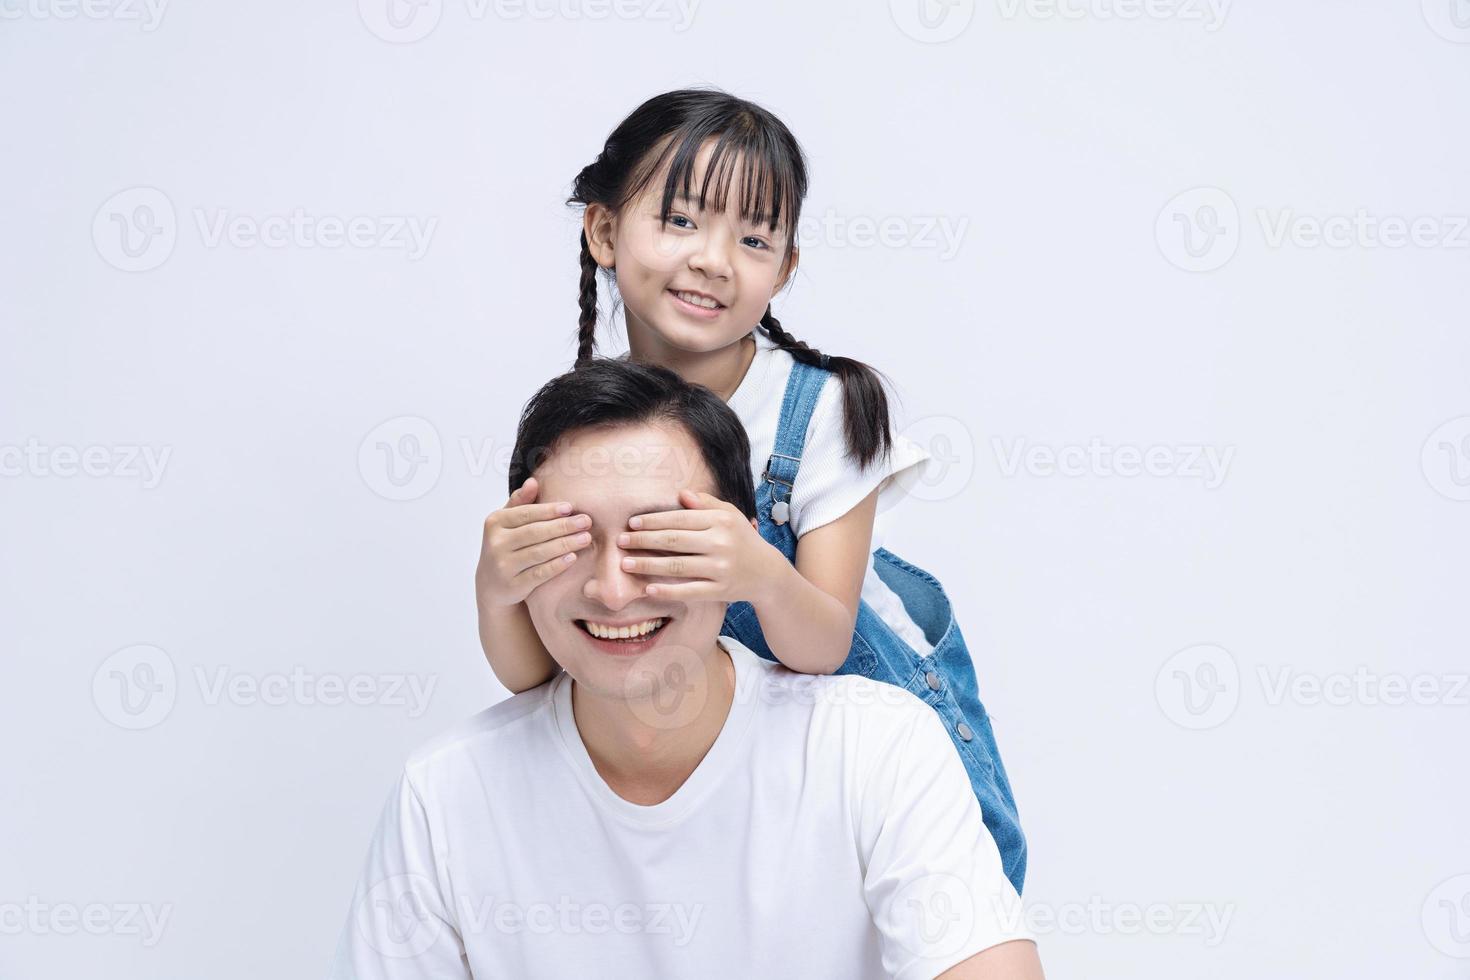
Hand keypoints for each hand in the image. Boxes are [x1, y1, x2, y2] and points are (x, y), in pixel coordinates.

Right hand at [475, 476, 591, 608]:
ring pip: (539, 553)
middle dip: (563, 526)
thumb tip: (533, 481)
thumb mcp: (507, 523)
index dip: (549, 510)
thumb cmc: (506, 546)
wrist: (492, 584)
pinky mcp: (513, 585)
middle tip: (586, 522)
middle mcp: (495, 543)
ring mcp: (503, 566)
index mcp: (494, 522)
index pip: (525, 513)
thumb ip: (520, 502)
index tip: (570, 507)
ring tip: (586, 538)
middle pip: (534, 532)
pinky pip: (539, 574)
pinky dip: (557, 565)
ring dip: (565, 544)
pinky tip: (573, 557)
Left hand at [616, 488, 779, 602]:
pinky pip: (689, 591)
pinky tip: (648, 588)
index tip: (632, 523)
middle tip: (621, 541)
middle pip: (674, 541)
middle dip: (643, 540)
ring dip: (647, 565)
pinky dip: (667, 591)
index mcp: (721, 521)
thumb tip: (681, 494)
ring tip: (625, 563)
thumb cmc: (742, 539)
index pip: (680, 519)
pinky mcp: (720, 591)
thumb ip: (706, 504)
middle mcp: (721, 543)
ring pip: (677, 566)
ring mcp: (720, 569)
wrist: (767, 573)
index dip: (653, 521)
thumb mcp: (730, 515)